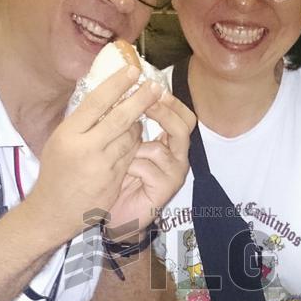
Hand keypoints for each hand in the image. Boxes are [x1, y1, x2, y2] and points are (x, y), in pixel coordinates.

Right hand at [28, 64, 168, 244]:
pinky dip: (134, 145)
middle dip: (140, 99)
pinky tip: (133, 139)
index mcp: (68, 134)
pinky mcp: (113, 180)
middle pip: (120, 118)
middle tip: (154, 85)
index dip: (117, 84)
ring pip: (130, 137)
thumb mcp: (59, 141)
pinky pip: (130, 155)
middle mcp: (86, 148)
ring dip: (137, 124)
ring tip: (138, 115)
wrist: (53, 211)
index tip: (132, 70)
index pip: (97, 102)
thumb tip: (104, 95)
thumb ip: (80, 122)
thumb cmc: (56, 170)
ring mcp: (102, 166)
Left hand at [106, 90, 195, 233]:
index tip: (151, 85)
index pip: (183, 116)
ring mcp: (174, 173)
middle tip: (147, 101)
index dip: (170, 101)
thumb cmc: (119, 179)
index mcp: (170, 144)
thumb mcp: (124, 147)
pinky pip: (147, 166)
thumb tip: (123, 93)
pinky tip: (120, 173)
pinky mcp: (166, 187)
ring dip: (134, 147)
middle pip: (183, 126)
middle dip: (164, 112)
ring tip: (118, 155)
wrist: (116, 214)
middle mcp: (178, 156)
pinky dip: (129, 166)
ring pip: (159, 147)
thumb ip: (130, 126)